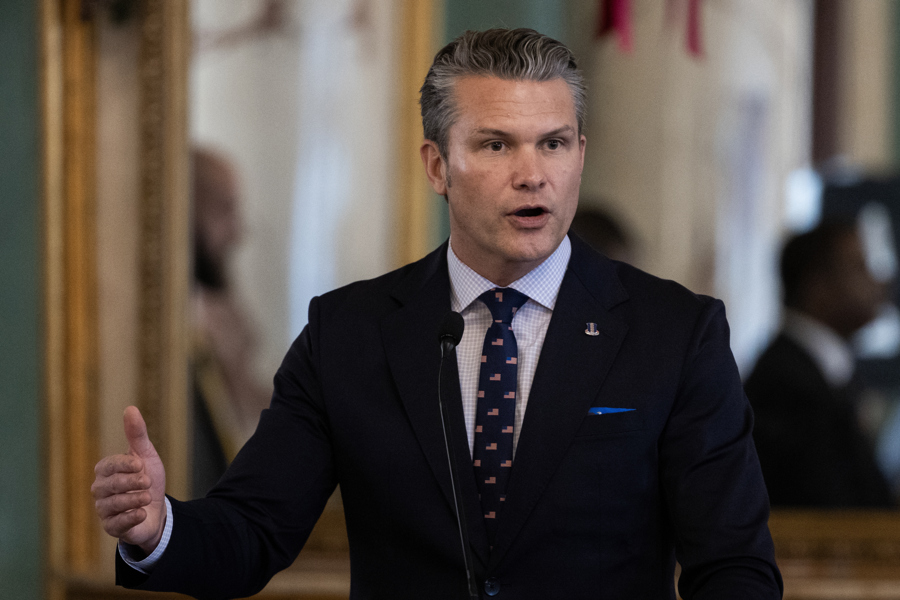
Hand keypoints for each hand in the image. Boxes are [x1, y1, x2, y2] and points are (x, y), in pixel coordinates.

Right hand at [91, 406, 167, 555]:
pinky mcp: (111, 527)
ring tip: (147, 497)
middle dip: (132, 483)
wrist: (157, 509)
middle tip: (148, 482)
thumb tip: (130, 408)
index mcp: (106, 470)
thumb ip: (137, 434)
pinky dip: (131, 518)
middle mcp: (100, 489)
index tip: (141, 465)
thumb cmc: (148, 479)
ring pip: (113, 505)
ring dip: (134, 500)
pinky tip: (142, 513)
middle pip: (110, 485)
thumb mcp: (146, 455)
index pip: (109, 465)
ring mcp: (104, 509)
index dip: (126, 464)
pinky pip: (115, 524)